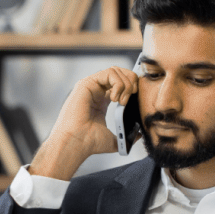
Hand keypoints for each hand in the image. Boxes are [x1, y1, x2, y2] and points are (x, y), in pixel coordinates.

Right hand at [29, 65, 138, 180]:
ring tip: (122, 101)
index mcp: (101, 101)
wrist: (76, 143)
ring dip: (125, 84)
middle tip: (131, 97)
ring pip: (115, 70)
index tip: (136, 99)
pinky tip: (115, 99)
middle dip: (131, 82)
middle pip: (119, 72)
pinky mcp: (86, 83)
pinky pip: (109, 72)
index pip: (120, 83)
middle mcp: (95, 91)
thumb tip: (138, 135)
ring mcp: (90, 86)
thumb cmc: (89, 142)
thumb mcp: (114, 139)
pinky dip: (118, 84)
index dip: (132, 87)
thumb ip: (126, 136)